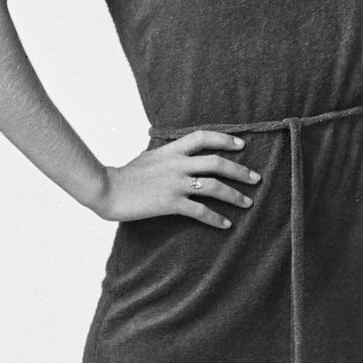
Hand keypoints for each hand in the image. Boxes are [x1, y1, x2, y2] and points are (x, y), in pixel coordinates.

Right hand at [95, 130, 260, 228]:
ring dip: (235, 195)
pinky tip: (225, 224)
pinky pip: (200, 211)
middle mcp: (177, 164)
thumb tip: (176, 156)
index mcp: (171, 150)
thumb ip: (166, 156)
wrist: (106, 189)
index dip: (225, 139)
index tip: (242, 145)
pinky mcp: (171, 203)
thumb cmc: (124, 176)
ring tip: (248, 203)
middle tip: (256, 179)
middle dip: (240, 171)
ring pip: (214, 187)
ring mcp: (175, 184)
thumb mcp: (147, 158)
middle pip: (217, 163)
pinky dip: (216, 218)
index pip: (203, 137)